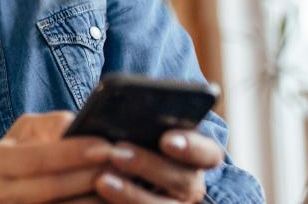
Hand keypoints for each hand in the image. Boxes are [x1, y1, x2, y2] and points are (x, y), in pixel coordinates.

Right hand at [0, 111, 113, 202]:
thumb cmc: (10, 158)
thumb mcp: (22, 134)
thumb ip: (51, 125)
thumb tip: (79, 124)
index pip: (37, 158)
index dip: (72, 153)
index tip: (106, 145)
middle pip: (49, 189)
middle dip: (89, 177)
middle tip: (124, 166)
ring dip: (92, 201)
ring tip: (123, 187)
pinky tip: (104, 202)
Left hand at [95, 130, 223, 202]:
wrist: (115, 175)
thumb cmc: (128, 140)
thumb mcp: (134, 129)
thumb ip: (137, 122)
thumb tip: (118, 113)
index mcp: (195, 156)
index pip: (208, 153)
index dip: (191, 148)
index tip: (166, 140)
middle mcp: (190, 184)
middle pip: (184, 180)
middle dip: (149, 166)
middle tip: (118, 154)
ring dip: (132, 194)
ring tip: (102, 180)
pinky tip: (98, 195)